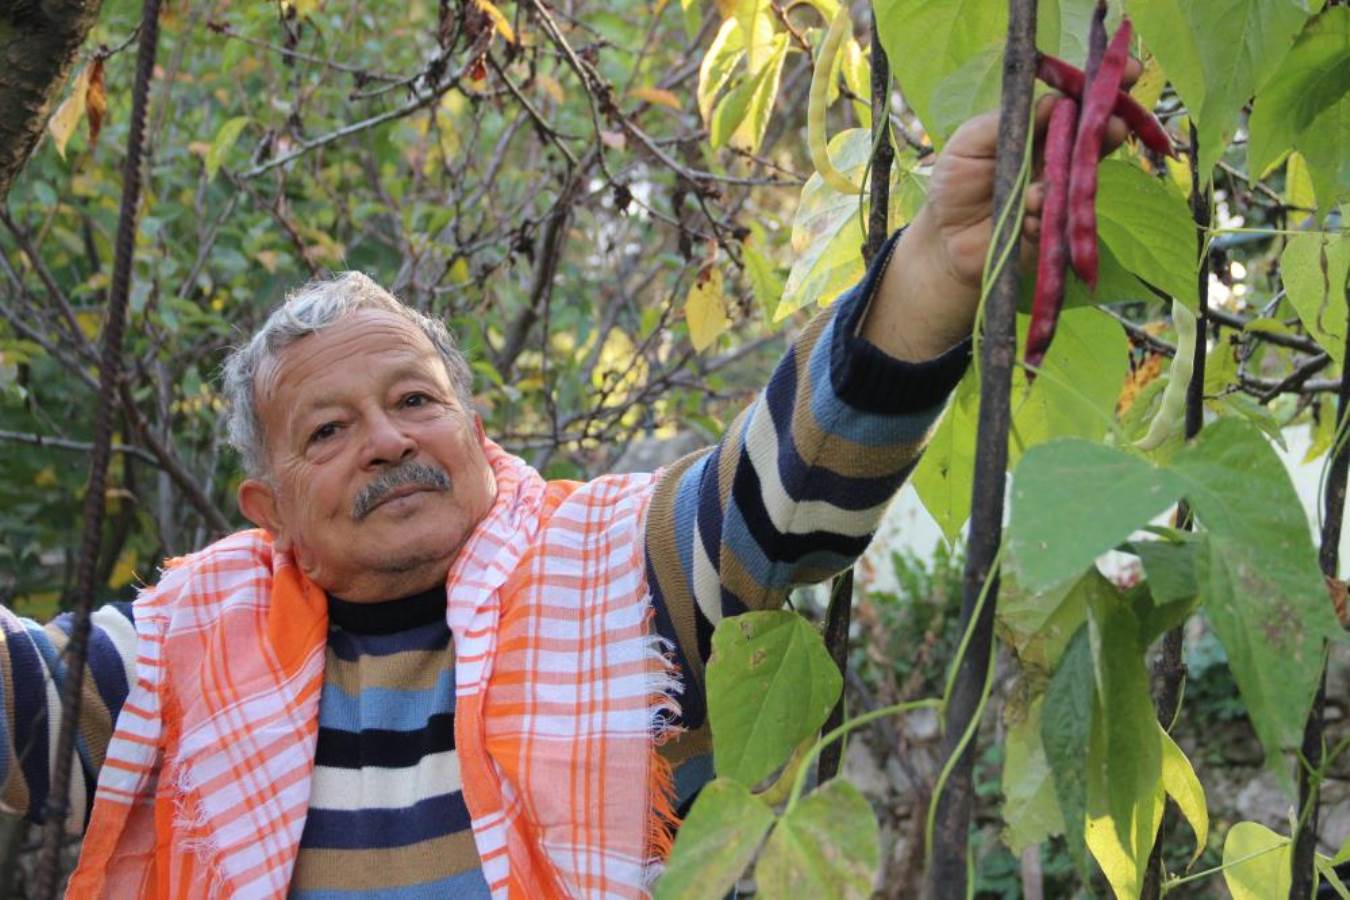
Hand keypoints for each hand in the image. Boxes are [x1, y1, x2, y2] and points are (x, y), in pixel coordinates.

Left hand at [864, 58, 1142, 361]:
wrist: (944, 238)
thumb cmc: (954, 183)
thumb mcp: (969, 143)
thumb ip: (1005, 122)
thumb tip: (1053, 101)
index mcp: (1039, 131)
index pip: (1076, 102)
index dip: (1101, 86)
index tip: (1128, 70)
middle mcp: (1056, 159)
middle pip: (1094, 137)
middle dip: (1111, 126)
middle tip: (1116, 123)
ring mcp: (1058, 195)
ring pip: (1079, 181)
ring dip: (1064, 182)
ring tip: (1034, 194)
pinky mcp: (1053, 229)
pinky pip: (1058, 222)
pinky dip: (1039, 219)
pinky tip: (1021, 222)